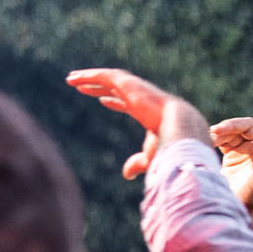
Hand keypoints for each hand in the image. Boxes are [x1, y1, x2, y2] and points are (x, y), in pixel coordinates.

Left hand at [66, 67, 209, 178]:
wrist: (181, 129)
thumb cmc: (171, 143)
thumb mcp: (151, 156)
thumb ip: (138, 163)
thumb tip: (126, 175)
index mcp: (146, 110)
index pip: (128, 103)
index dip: (115, 101)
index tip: (102, 100)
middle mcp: (140, 96)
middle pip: (115, 88)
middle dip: (98, 85)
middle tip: (81, 86)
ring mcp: (136, 89)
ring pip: (108, 79)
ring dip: (89, 78)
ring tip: (71, 78)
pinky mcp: (129, 84)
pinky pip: (105, 77)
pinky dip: (90, 76)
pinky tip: (75, 79)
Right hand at [210, 85, 252, 221]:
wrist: (232, 207)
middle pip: (245, 125)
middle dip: (230, 126)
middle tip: (215, 132)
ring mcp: (242, 149)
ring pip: (230, 131)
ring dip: (219, 132)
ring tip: (208, 139)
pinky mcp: (228, 153)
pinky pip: (220, 138)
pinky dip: (213, 137)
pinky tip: (206, 142)